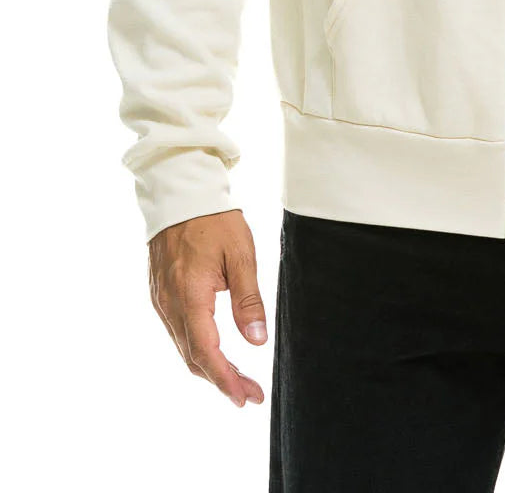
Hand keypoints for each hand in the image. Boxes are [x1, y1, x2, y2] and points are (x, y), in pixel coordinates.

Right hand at [147, 209, 267, 407]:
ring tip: (238, 378)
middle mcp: (170, 304)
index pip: (206, 352)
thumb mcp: (240, 255)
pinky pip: (177, 332)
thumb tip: (257, 340)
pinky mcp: (160, 294)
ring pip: (183, 347)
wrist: (180, 194)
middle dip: (222, 380)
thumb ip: (247, 299)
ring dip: (209, 367)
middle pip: (193, 357)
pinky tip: (215, 351)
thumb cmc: (214, 220)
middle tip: (250, 393)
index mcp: (190, 295)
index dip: (226, 379)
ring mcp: (161, 300)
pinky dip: (196, 348)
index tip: (246, 397)